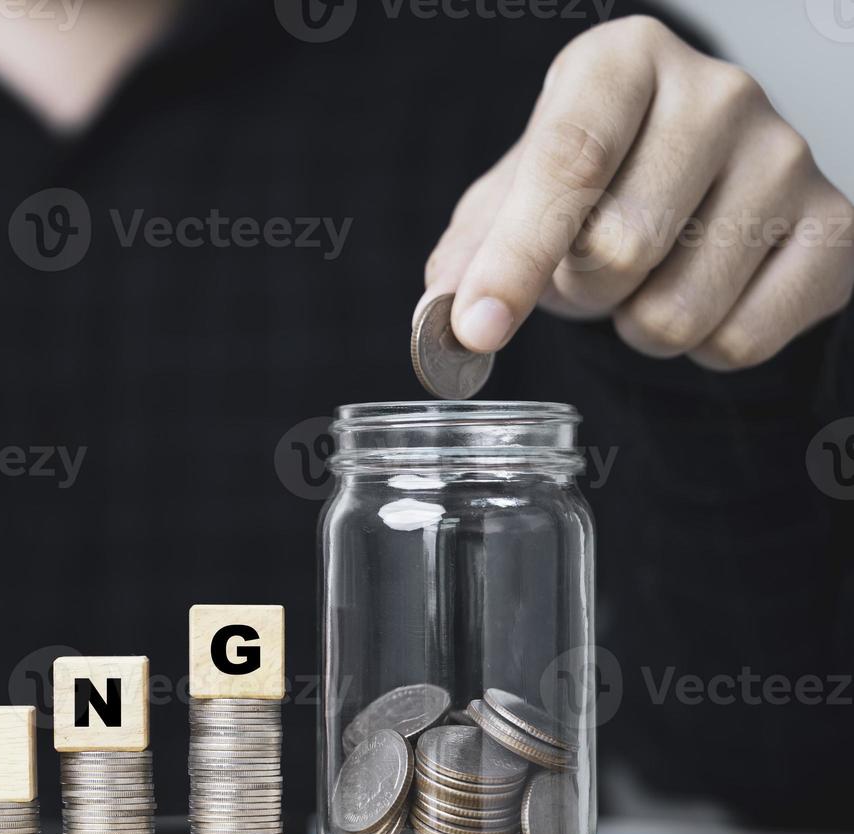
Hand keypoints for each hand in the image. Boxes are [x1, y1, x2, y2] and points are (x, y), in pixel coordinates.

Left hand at [423, 16, 853, 370]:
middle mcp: (719, 92)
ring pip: (678, 312)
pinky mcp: (837, 228)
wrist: (698, 180)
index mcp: (624, 61)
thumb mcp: (512, 198)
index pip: (569, 161)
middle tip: (587, 268)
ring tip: (646, 277)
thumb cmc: (592, 184)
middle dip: (579, 292)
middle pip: (620, 250)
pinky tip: (703, 293)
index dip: (516, 256)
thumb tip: (443, 321)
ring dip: (636, 326)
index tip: (476, 328)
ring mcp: (789, 157)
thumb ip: (469, 254)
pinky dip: (701, 347)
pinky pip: (739, 342)